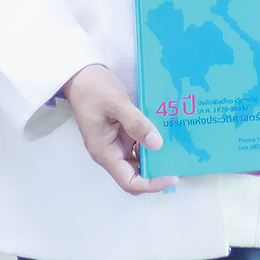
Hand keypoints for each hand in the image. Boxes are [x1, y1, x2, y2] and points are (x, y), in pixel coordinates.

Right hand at [60, 64, 180, 194]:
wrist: (80, 75)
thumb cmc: (94, 89)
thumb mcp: (117, 103)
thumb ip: (136, 124)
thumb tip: (156, 144)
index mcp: (105, 152)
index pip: (129, 181)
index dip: (151, 184)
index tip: (172, 177)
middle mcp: (110, 152)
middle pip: (135, 174)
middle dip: (156, 172)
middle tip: (179, 164)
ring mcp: (115, 142)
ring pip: (138, 159)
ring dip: (155, 157)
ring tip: (177, 150)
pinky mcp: (120, 132)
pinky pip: (137, 143)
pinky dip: (150, 141)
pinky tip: (165, 133)